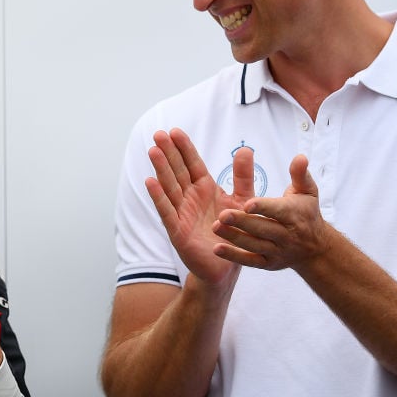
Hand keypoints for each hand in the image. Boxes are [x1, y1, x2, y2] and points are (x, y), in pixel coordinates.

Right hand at [145, 128, 254, 287]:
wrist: (227, 266)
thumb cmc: (233, 232)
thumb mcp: (243, 200)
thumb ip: (243, 176)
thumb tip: (246, 150)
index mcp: (204, 188)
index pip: (192, 163)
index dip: (184, 148)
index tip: (175, 131)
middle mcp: (190, 198)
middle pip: (177, 171)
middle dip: (168, 153)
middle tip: (158, 134)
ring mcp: (181, 213)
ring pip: (169, 187)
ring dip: (161, 169)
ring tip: (153, 151)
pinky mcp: (177, 231)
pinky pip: (167, 211)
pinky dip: (158, 197)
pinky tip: (150, 182)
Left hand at [212, 154, 331, 270]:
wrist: (315, 248)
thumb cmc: (306, 213)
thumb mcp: (308, 192)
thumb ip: (300, 174)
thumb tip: (300, 157)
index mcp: (293, 215)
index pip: (277, 211)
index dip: (263, 207)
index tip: (246, 203)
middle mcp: (286, 235)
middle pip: (262, 229)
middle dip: (242, 223)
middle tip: (222, 215)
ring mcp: (276, 251)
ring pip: (254, 245)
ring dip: (234, 238)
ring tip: (215, 228)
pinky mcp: (267, 263)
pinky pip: (250, 261)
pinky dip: (234, 257)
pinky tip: (217, 249)